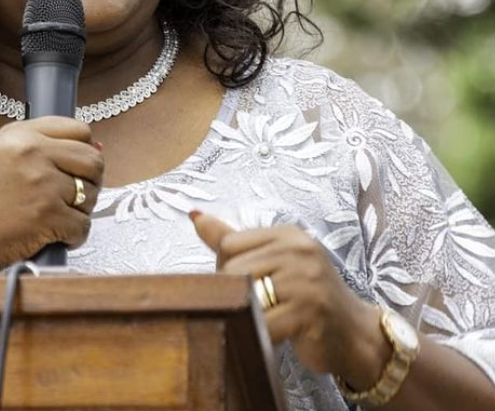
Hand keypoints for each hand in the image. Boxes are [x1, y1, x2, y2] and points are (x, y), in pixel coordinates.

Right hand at [0, 117, 102, 274]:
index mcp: (20, 133)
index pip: (79, 129)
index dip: (83, 150)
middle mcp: (33, 152)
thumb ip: (43, 148)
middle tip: (71, 197)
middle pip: (93, 160)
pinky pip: (82, 225)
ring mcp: (42, 183)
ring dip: (79, 211)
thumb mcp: (0, 157)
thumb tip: (97, 149)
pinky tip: (51, 236)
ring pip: (90, 194)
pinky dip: (73, 236)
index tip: (74, 166)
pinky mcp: (47, 215)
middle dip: (89, 182)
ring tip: (54, 218)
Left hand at [190, 212, 389, 386]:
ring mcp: (306, 280)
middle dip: (233, 293)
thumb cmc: (308, 295)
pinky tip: (274, 335)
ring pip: (245, 295)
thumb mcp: (274, 259)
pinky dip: (261, 335)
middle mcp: (298, 250)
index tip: (242, 285)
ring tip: (264, 319)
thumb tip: (194, 216)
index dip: (225, 269)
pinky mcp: (310, 312)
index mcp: (287, 234)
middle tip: (252, 307)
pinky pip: (265, 324)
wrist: (356, 334)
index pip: (230, 244)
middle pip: (233, 269)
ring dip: (247, 315)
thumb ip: (232, 239)